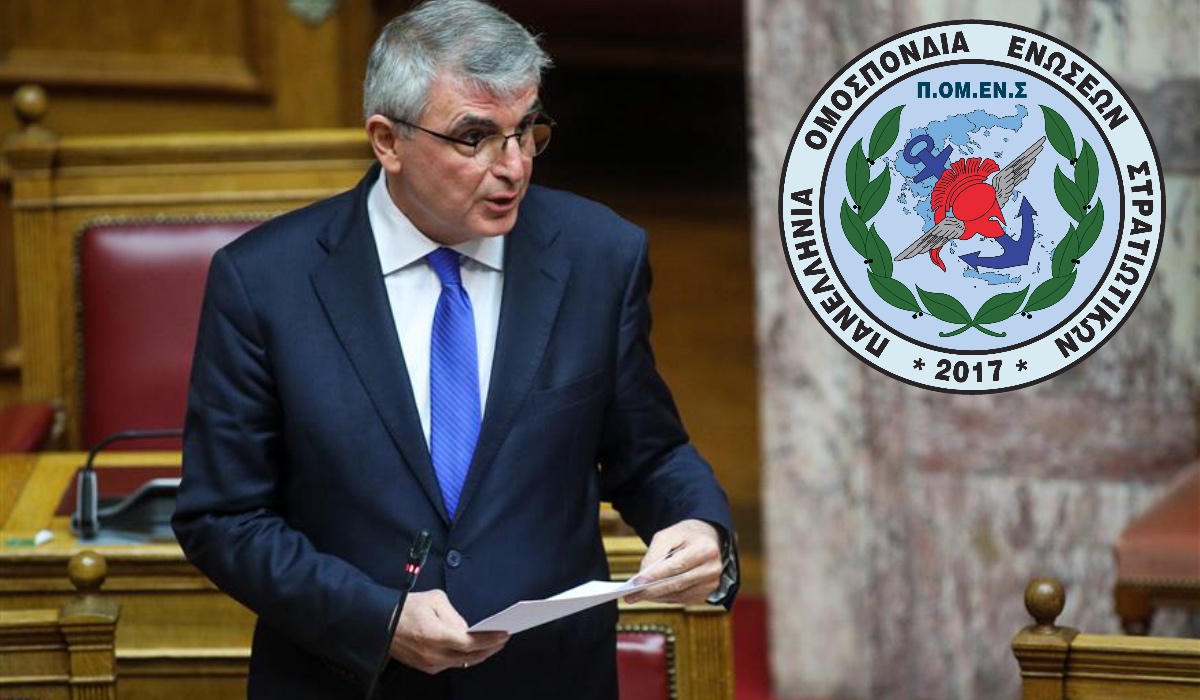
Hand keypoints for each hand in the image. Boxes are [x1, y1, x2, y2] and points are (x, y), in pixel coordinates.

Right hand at [389, 590, 508, 673]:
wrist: (380, 622)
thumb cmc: (405, 608)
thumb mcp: (435, 600)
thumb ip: (455, 615)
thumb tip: (467, 628)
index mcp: (437, 636)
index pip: (472, 643)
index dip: (491, 639)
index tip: (504, 634)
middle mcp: (434, 654)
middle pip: (471, 656)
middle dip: (490, 648)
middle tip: (503, 639)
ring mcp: (429, 663)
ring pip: (462, 662)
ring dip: (479, 654)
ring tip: (492, 643)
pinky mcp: (425, 666)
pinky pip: (451, 664)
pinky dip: (464, 657)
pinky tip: (472, 649)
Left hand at [624, 519, 722, 604]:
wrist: (705, 539)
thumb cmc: (685, 536)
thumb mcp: (668, 535)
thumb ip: (655, 554)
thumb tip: (642, 577)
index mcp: (705, 549)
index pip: (677, 565)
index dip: (655, 575)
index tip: (636, 582)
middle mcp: (712, 568)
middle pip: (678, 583)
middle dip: (652, 590)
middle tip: (631, 595)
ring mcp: (711, 584)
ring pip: (678, 595)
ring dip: (656, 597)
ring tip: (637, 596)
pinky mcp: (706, 594)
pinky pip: (681, 600)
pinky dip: (665, 598)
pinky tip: (653, 595)